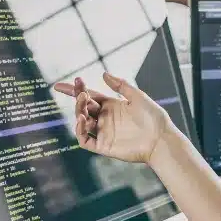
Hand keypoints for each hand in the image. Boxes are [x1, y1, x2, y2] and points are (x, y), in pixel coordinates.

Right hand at [54, 73, 171, 164]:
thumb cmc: (153, 117)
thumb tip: (103, 74)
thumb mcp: (138, 96)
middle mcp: (105, 118)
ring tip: (83, 104)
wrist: (161, 139)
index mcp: (112, 105)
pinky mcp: (104, 146)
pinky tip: (81, 120)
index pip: (89, 96)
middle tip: (81, 92)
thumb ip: (121, 85)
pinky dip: (79, 131)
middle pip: (84, 107)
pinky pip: (85, 140)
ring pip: (82, 122)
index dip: (74, 90)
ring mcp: (103, 132)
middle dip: (78, 98)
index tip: (60, 85)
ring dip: (78, 112)